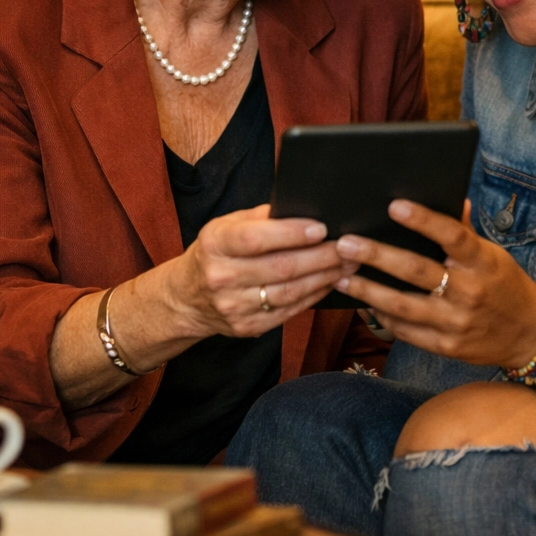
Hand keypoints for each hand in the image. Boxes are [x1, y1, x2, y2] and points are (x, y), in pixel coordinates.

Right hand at [165, 204, 357, 338]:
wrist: (187, 298)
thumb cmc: (215, 252)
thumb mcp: (226, 225)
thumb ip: (261, 216)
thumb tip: (301, 208)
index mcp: (215, 243)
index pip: (255, 238)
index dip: (291, 233)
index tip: (321, 228)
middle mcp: (221, 277)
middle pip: (280, 268)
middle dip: (321, 257)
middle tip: (349, 247)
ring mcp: (233, 306)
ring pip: (289, 293)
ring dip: (324, 278)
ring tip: (348, 264)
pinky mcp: (246, 327)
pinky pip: (289, 312)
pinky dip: (313, 296)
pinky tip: (329, 283)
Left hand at [334, 199, 535, 369]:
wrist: (531, 334)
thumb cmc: (504, 283)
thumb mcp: (492, 253)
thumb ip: (465, 229)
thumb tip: (451, 196)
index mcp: (483, 261)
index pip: (452, 235)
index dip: (423, 220)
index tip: (394, 206)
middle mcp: (470, 291)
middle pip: (417, 271)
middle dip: (377, 256)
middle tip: (346, 244)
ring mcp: (457, 322)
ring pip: (404, 305)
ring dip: (368, 291)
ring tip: (340, 277)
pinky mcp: (447, 347)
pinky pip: (407, 331)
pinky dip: (382, 317)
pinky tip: (364, 303)